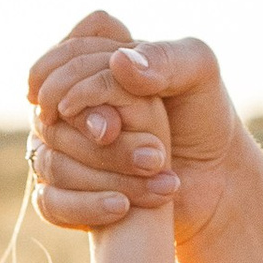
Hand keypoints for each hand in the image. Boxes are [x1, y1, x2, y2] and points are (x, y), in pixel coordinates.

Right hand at [26, 14, 248, 247]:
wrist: (213, 178)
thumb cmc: (204, 117)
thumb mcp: (200, 73)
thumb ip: (164, 58)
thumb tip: (117, 62)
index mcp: (97, 61)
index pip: (66, 55)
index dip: (78, 74)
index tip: (111, 97)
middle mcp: (69, 103)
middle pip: (51, 109)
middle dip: (96, 129)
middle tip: (149, 151)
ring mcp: (61, 149)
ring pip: (49, 158)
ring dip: (106, 169)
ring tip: (156, 171)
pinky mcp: (65, 193)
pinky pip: (49, 201)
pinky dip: (85, 205)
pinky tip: (123, 206)